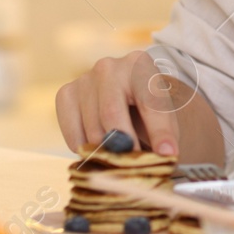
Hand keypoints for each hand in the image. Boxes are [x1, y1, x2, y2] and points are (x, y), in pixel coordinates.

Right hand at [54, 50, 180, 156]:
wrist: (123, 93)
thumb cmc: (146, 107)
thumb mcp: (163, 115)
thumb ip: (166, 133)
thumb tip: (166, 155)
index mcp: (140, 65)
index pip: (150, 102)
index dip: (159, 132)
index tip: (167, 154)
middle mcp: (108, 67)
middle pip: (111, 115)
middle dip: (124, 146)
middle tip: (133, 168)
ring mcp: (84, 79)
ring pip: (92, 129)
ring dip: (106, 152)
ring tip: (119, 161)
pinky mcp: (65, 94)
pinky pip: (73, 134)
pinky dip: (86, 150)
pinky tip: (99, 149)